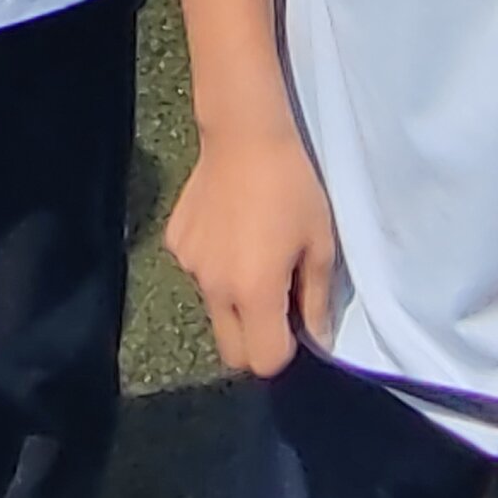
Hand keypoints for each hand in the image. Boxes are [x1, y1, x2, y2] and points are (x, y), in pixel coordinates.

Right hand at [165, 120, 340, 378]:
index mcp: (254, 293)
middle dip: (255, 341)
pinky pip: (199, 274)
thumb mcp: (321, 243)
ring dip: (234, 302)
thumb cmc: (293, 188)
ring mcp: (189, 266)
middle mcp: (214, 289)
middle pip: (231, 352)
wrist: (244, 135)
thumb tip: (318, 339)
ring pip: (213, 310)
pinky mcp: (176, 243)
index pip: (263, 362)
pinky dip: (216, 267)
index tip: (297, 325)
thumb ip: (317, 300)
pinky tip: (230, 230)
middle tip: (276, 303)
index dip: (285, 351)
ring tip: (253, 255)